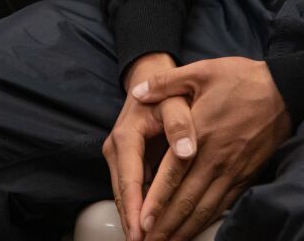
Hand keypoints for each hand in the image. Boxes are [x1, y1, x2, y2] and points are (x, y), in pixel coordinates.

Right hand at [103, 53, 196, 240]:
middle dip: (132, 222)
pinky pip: (133, 189)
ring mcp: (119, 157)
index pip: (130, 179)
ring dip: (134, 219)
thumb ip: (180, 123)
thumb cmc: (167, 91)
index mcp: (126, 136)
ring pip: (125, 194)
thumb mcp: (175, 100)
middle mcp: (116, 149)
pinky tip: (152, 226)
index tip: (141, 231)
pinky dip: (140, 208)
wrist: (150, 78)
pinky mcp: (127, 162)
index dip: (135, 207)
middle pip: (122, 193)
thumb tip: (186, 151)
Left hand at [131, 58, 291, 240]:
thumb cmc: (241, 79)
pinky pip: (224, 206)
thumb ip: (166, 82)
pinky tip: (194, 230)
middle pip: (187, 200)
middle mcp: (216, 158)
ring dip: (184, 230)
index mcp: (200, 133)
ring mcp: (233, 170)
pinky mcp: (246, 176)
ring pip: (205, 209)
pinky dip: (207, 222)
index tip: (142, 219)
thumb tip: (136, 92)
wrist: (284, 90)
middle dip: (165, 225)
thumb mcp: (201, 71)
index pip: (174, 174)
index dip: (156, 199)